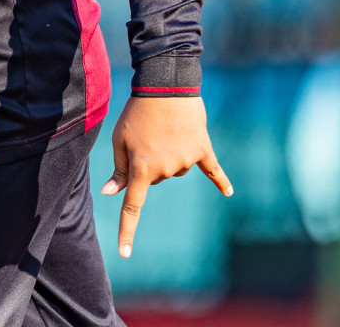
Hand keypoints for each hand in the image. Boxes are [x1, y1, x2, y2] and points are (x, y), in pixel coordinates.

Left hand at [100, 95, 231, 256]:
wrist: (166, 85)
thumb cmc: (136, 112)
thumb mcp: (119, 139)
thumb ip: (118, 169)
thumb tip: (110, 194)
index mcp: (140, 169)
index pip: (132, 207)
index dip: (127, 231)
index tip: (125, 254)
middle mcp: (165, 170)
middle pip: (156, 179)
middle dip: (149, 162)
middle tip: (147, 135)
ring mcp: (186, 161)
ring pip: (176, 170)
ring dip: (169, 155)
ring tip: (165, 129)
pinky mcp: (202, 150)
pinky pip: (212, 170)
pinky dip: (220, 180)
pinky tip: (229, 192)